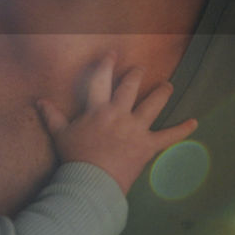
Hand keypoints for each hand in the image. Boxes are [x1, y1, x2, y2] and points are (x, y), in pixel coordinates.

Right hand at [38, 54, 196, 193]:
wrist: (92, 181)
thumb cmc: (75, 158)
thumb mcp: (61, 135)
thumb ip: (52, 116)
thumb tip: (39, 101)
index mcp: (97, 110)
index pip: (100, 81)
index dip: (106, 65)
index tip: (112, 54)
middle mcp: (118, 114)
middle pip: (129, 88)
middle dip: (135, 75)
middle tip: (140, 68)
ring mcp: (135, 129)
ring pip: (152, 105)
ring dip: (162, 93)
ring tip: (168, 85)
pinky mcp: (147, 146)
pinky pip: (168, 136)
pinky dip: (182, 130)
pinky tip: (194, 122)